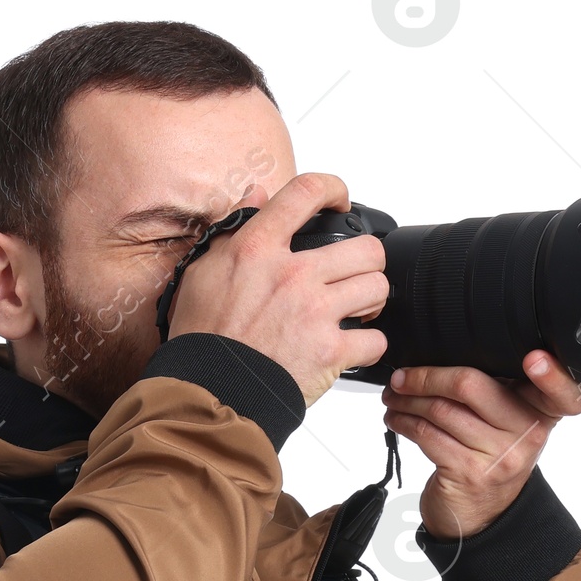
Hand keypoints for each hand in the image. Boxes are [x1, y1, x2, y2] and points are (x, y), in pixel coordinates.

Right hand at [167, 173, 387, 406]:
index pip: (306, 192)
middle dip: (366, 260)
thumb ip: (233, 229)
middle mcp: (293, 275)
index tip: (339, 199)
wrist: (209, 392)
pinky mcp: (330, 352)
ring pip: (377, 288)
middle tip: (354, 274)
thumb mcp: (203, 271)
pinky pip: (375, 340)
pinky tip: (354, 347)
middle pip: (364, 247)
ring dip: (371, 300)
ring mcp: (315, 313)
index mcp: (259, 249)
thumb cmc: (203, 338)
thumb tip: (256, 196)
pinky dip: (370, 346)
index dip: (332, 188)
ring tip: (358, 310)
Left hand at [380, 353, 580, 535]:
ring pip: (442, 410)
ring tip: (393, 396)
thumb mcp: (510, 424)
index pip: (564, 394)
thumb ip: (499, 390)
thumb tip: (446, 352)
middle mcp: (528, 433)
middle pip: (473, 386)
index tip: (535, 359)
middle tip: (403, 376)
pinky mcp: (468, 473)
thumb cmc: (490, 459)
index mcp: (544, 412)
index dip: (553, 376)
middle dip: (427, 377)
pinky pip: (427, 435)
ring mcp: (499, 456)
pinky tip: (396, 417)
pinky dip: (404, 421)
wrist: (482, 518)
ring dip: (408, 400)